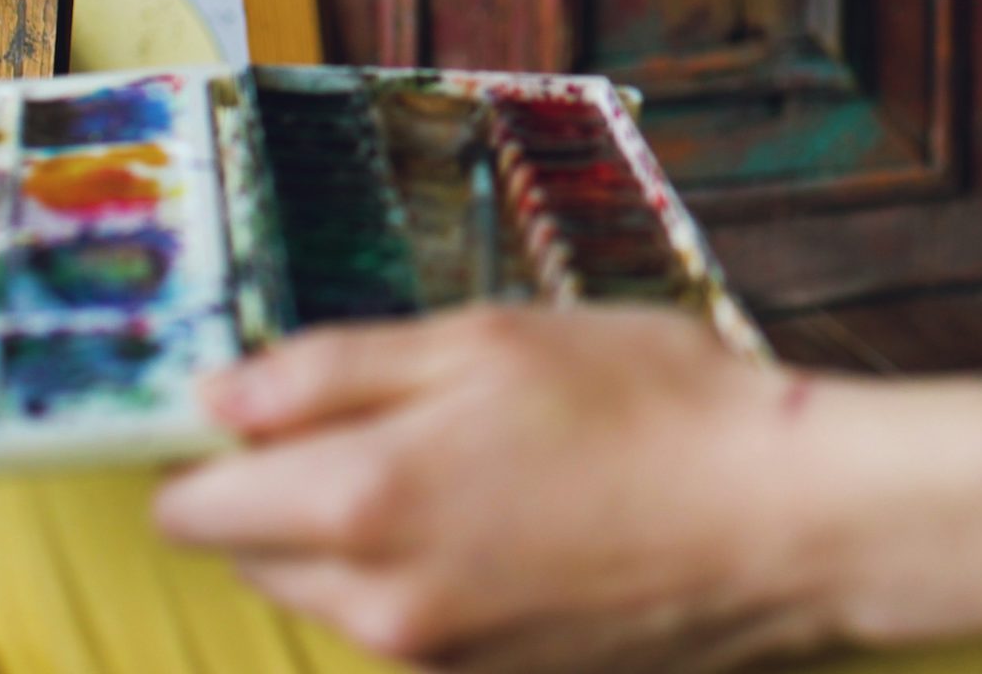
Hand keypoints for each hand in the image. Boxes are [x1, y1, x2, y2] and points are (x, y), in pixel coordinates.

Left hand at [154, 306, 830, 673]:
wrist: (786, 521)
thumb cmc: (651, 405)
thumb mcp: (484, 339)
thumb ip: (329, 370)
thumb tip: (213, 397)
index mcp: (360, 503)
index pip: (194, 505)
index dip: (217, 445)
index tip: (273, 403)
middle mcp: (376, 605)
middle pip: (253, 555)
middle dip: (285, 490)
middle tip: (394, 417)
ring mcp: (432, 662)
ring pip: (330, 594)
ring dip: (360, 535)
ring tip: (478, 464)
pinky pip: (407, 627)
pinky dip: (428, 576)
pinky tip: (518, 520)